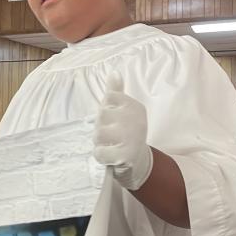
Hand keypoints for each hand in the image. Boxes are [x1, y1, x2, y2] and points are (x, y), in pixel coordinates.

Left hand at [94, 72, 153, 190]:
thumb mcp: (122, 111)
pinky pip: (100, 153)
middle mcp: (136, 120)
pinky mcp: (126, 156)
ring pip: (98, 134)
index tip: (114, 120)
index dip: (106, 112)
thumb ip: (116, 92)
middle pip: (101, 115)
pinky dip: (101, 156)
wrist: (136, 162)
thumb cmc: (125, 134)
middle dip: (101, 128)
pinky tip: (110, 157)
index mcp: (135, 107)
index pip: (108, 99)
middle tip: (111, 136)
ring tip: (110, 146)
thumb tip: (114, 72)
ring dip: (100, 143)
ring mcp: (132, 138)